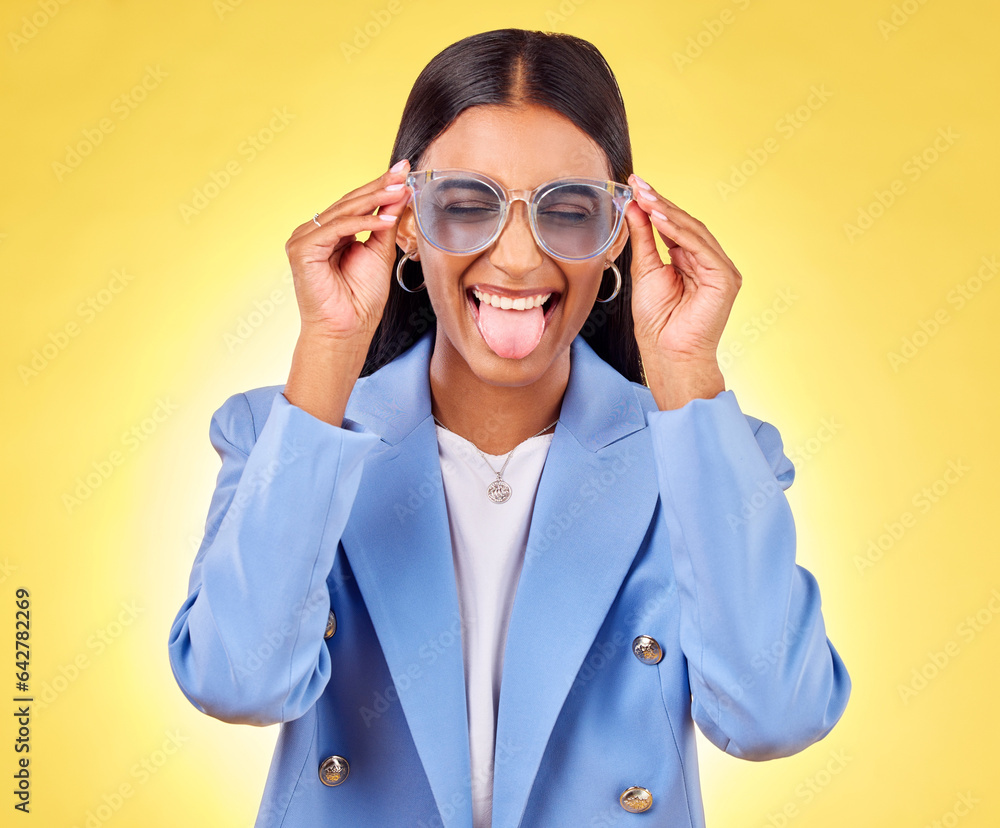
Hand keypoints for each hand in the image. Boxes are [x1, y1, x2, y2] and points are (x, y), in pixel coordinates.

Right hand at [284, 159, 411, 345]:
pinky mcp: (302, 250)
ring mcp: (304, 240)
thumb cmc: (360, 300)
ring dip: (374, 200)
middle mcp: (313, 233)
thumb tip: (399, 193)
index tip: (402, 171)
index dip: (379, 187)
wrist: (348, 330)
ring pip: (343, 212)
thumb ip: (385, 223)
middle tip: (402, 171)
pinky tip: (386, 219)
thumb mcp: (379, 252)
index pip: (355, 204)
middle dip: (378, 186)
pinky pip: (336, 229)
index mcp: (328, 233)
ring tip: (399, 190)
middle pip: (349, 203)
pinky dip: (363, 223)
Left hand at [624, 174, 741, 408]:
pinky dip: (679, 231)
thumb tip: (635, 206)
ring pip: (694, 232)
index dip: (656, 205)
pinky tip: (659, 217)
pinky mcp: (725, 278)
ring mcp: (720, 269)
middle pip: (686, 224)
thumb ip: (643, 238)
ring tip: (645, 196)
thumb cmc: (658, 322)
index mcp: (693, 261)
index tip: (635, 186)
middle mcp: (710, 262)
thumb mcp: (645, 270)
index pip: (675, 226)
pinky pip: (700, 247)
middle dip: (660, 202)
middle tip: (638, 184)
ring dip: (667, 211)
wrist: (668, 354)